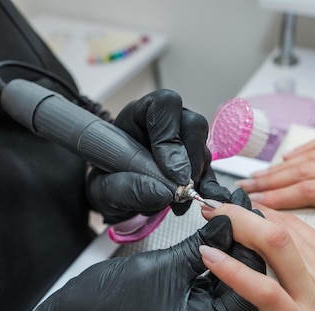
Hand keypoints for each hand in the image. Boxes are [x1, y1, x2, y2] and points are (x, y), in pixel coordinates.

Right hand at [10, 189, 263, 310]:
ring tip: (229, 222)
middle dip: (242, 253)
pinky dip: (214, 264)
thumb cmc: (111, 301)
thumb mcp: (165, 266)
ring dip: (229, 256)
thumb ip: (203, 245)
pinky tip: (214, 238)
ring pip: (227, 286)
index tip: (248, 223)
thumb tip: (229, 223)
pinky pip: (209, 287)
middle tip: (241, 218)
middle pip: (242, 290)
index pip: (249, 293)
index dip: (252, 255)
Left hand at [87, 89, 230, 223]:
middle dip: (190, 160)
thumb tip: (164, 192)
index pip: (163, 106)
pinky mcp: (196, 164)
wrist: (116, 198)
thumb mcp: (104, 188)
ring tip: (178, 200)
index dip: (170, 134)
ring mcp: (185, 143)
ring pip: (204, 148)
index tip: (170, 169)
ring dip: (197, 176)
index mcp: (139, 116)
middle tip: (180, 187)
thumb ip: (127, 188)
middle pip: (193, 125)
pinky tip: (204, 198)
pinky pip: (210, 170)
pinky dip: (209, 187)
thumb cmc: (107, 183)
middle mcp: (167, 124)